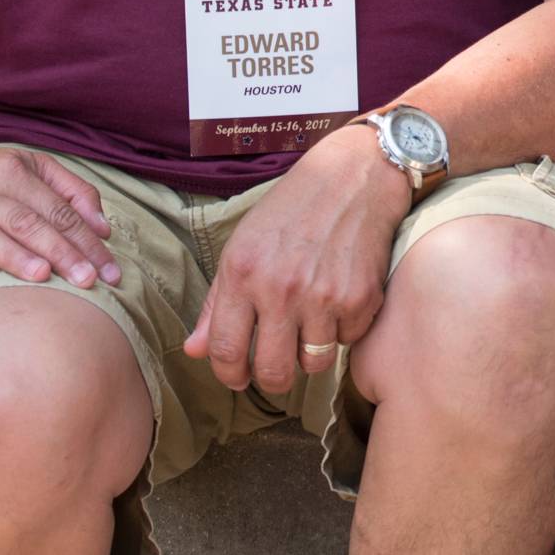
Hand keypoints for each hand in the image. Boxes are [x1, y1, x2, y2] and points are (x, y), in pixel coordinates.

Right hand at [0, 141, 120, 303]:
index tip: (110, 269)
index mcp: (10, 170)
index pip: (57, 209)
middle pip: (26, 221)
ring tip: (41, 276)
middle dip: (61, 250)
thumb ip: (70, 191)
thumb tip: (104, 228)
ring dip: (12, 256)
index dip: (86, 239)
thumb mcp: (27, 168)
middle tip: (88, 280)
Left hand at [182, 124, 408, 396]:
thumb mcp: (243, 244)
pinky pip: (348, 341)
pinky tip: (340, 300)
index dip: (229, 374)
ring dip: (311, 353)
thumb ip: (217, 302)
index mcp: (243, 273)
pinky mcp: (361, 297)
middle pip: (272, 372)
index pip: (224, 350)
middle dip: (272, 378)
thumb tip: (194, 351)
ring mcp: (324, 296)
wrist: (354, 176)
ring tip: (311, 328)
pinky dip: (344, 329)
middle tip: (276, 365)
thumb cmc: (292, 208)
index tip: (237, 376)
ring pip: (314, 364)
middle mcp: (281, 289)